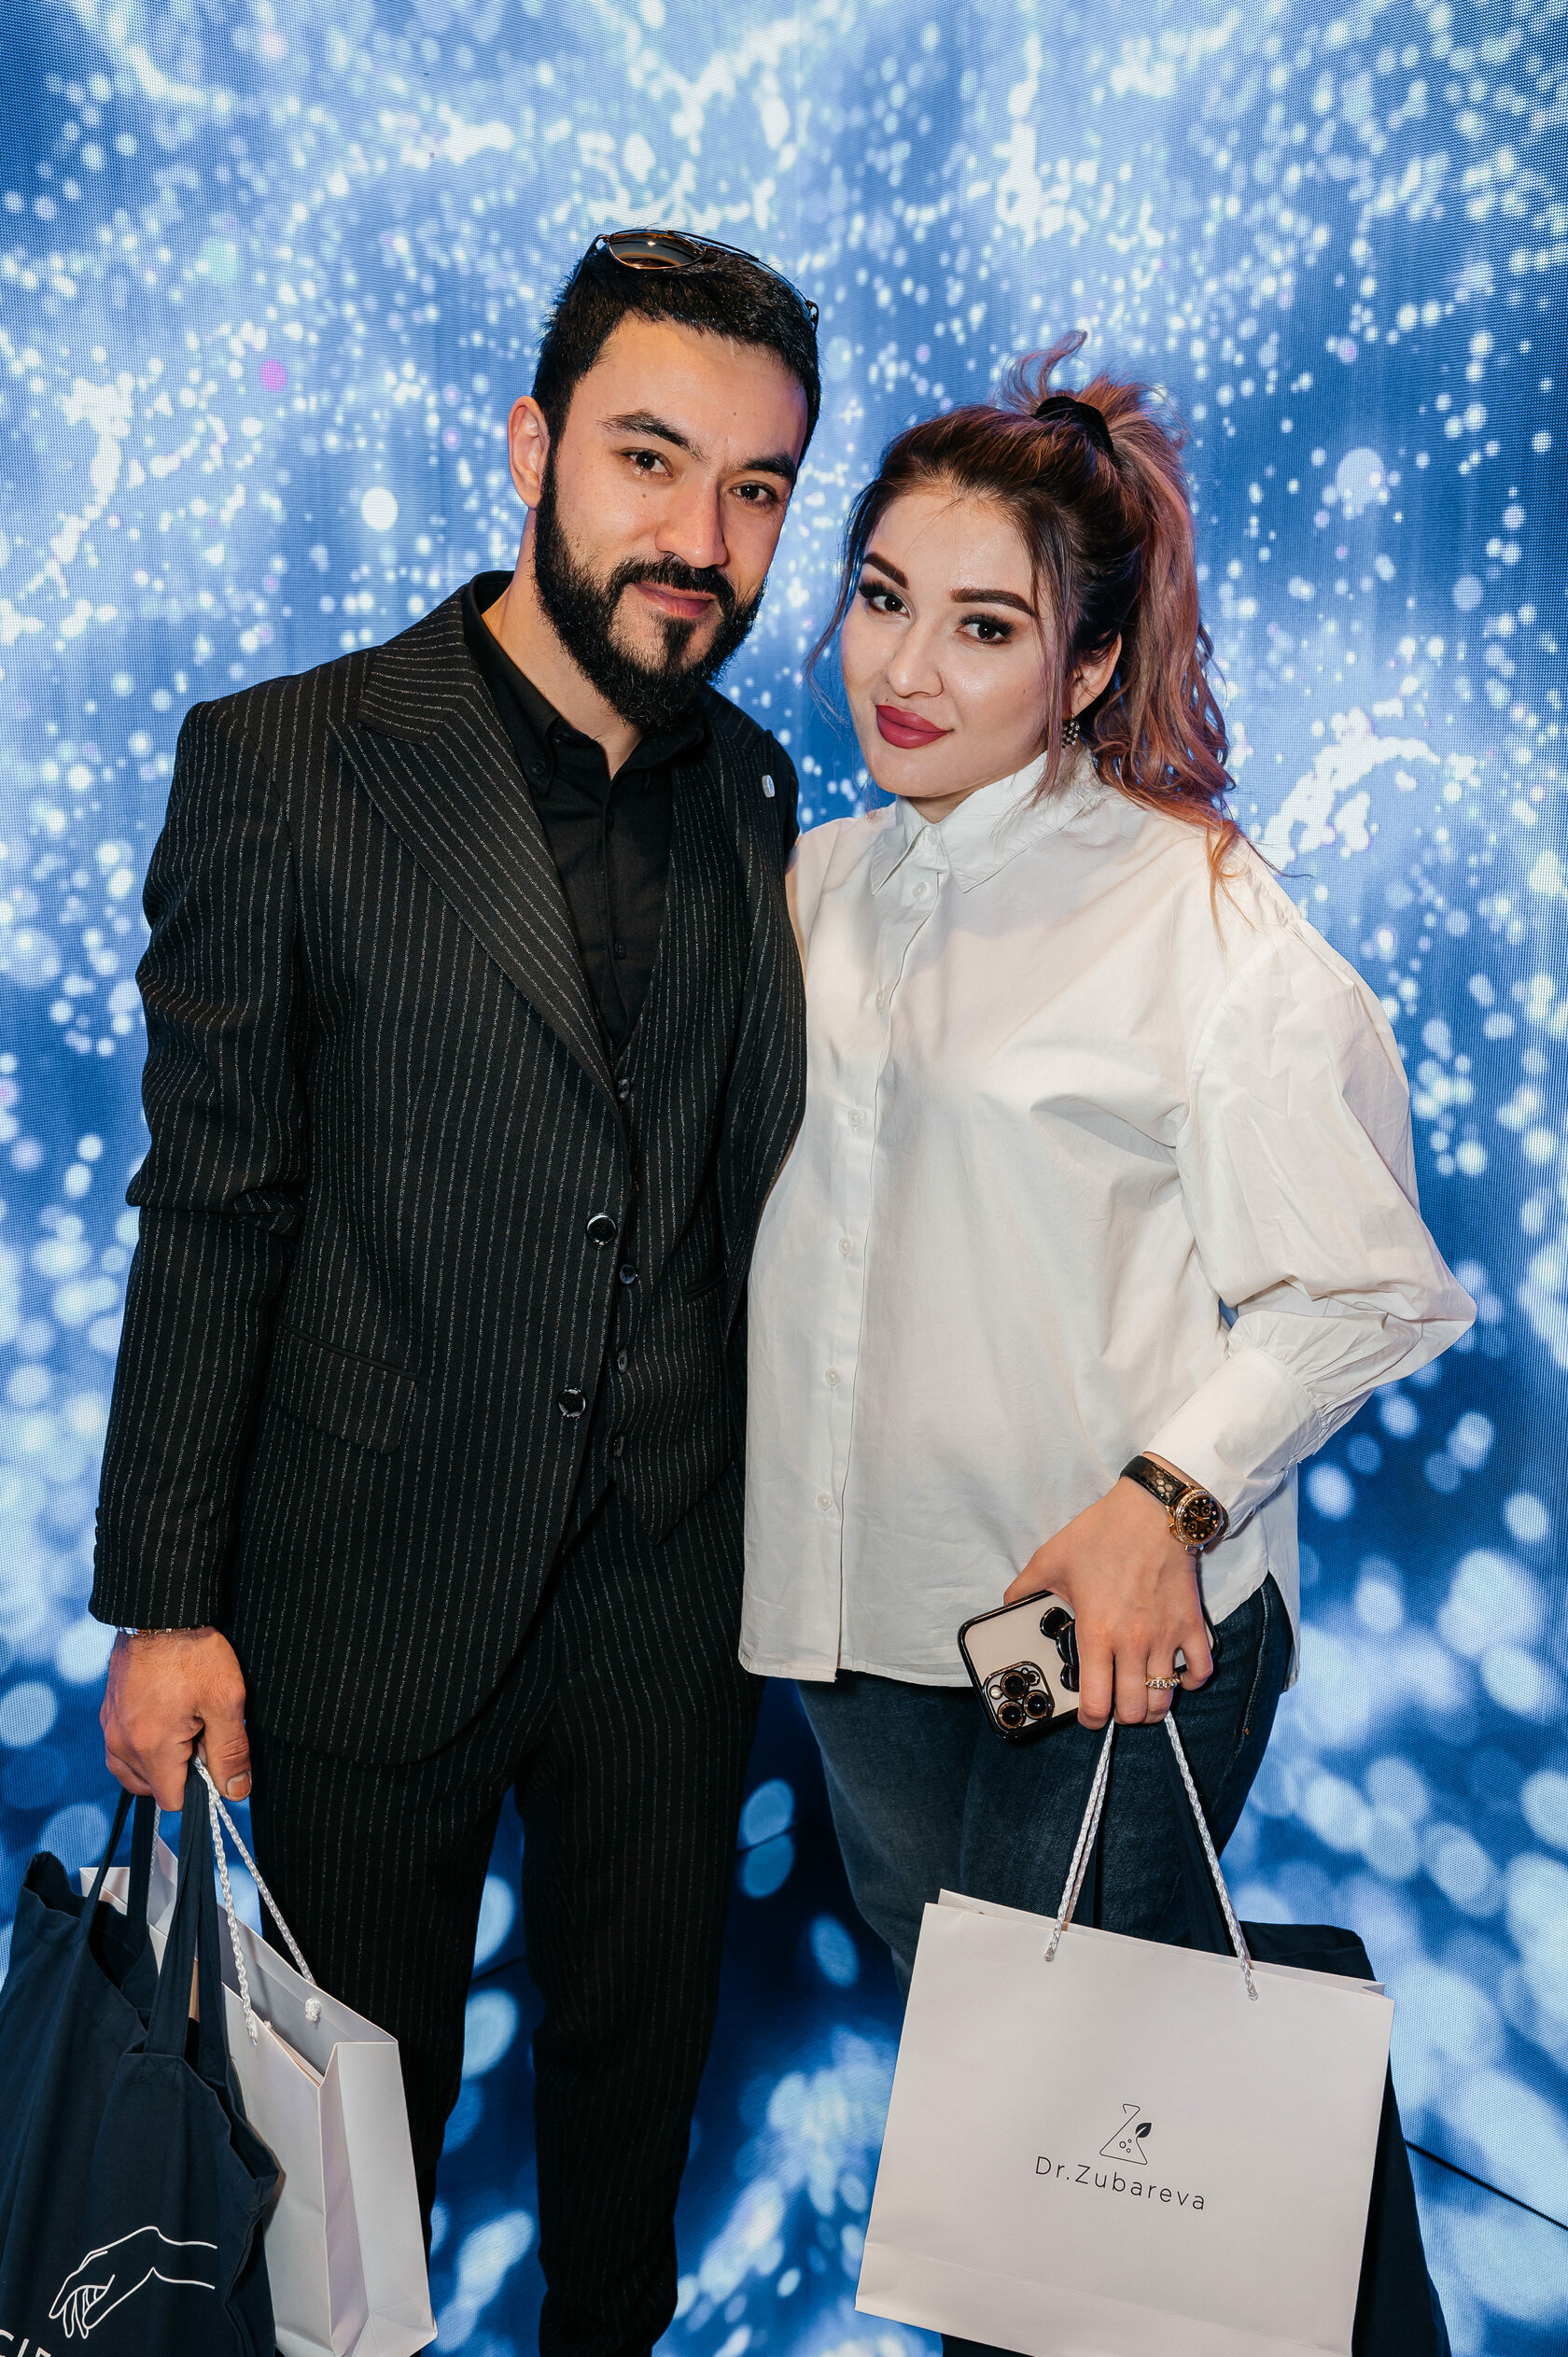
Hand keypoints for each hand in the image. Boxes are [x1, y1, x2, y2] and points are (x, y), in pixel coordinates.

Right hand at [100, 1627, 249, 1809]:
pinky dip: (142, 1743)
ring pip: (133, 1769)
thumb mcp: (226, 1701)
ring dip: (158, 1760)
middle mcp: (121, 1744)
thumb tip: (236, 1792)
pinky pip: (121, 1746)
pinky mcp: (108, 1711)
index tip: (212, 1754)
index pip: (173, 1799)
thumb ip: (231, 1752)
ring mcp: (110, 1727)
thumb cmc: (195, 1652)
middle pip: (151, 1787)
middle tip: (199, 1732)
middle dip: (178, 1772)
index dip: (200, 1785)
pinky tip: (166, 1714)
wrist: (161, 1611)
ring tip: (183, 1723)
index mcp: (150, 1748)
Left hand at [1002, 1474, 1212, 1729]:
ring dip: (1152, 1707)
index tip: (1085, 1714)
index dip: (1088, 1719)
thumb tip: (1011, 1604)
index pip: (1095, 1702)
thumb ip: (1025, 1588)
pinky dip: (1190, 1681)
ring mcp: (1166, 1637)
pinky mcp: (1192, 1625)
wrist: (1152, 1511)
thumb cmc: (1103, 1533)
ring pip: (1165, 1699)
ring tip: (1141, 1699)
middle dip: (1120, 1717)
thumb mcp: (1051, 1558)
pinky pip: (1201, 1670)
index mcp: (1097, 1633)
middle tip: (1112, 1705)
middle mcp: (1133, 1643)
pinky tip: (1176, 1675)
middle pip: (1133, 1710)